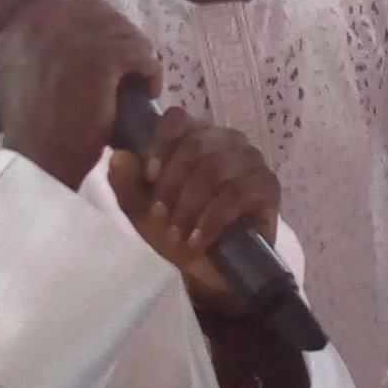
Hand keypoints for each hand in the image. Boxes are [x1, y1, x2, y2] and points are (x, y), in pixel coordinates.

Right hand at [0, 0, 160, 190]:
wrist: (39, 160)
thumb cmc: (32, 129)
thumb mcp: (21, 75)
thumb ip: (40, 49)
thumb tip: (76, 39)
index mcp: (22, 25)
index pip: (68, 6)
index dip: (92, 26)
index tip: (103, 51)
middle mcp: (44, 20)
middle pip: (97, 10)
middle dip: (116, 34)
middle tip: (126, 64)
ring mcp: (74, 36)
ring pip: (123, 30)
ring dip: (136, 53)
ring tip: (140, 81)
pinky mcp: (103, 57)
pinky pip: (139, 52)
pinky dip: (150, 70)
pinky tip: (150, 91)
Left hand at [106, 107, 277, 314]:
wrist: (210, 269)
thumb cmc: (176, 228)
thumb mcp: (141, 209)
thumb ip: (126, 182)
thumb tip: (118, 156)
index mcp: (194, 135)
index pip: (177, 118)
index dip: (160, 145)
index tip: (148, 177)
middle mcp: (226, 140)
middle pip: (196, 145)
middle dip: (171, 183)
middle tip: (159, 215)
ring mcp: (251, 161)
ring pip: (215, 169)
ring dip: (189, 204)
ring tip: (176, 232)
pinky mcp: (268, 186)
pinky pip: (238, 194)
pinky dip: (211, 219)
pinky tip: (197, 240)